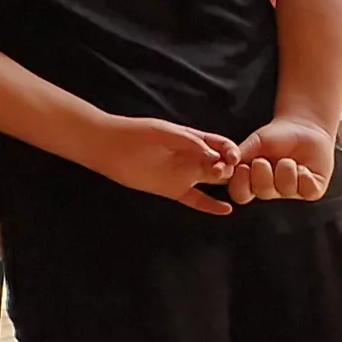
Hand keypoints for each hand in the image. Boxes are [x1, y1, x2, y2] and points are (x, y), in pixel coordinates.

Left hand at [87, 116, 239, 213]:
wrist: (108, 146)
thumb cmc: (136, 133)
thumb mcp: (166, 132)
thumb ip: (191, 142)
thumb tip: (216, 157)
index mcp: (194, 140)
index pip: (222, 146)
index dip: (232, 152)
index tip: (234, 158)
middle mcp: (194, 158)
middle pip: (222, 164)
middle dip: (229, 168)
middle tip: (221, 171)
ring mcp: (185, 175)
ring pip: (214, 181)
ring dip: (225, 183)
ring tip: (228, 185)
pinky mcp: (174, 190)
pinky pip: (197, 199)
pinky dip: (211, 206)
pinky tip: (225, 209)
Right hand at [227, 116, 335, 202]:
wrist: (303, 128)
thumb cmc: (276, 136)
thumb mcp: (254, 143)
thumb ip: (240, 154)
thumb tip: (225, 165)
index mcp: (252, 180)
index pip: (241, 194)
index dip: (240, 184)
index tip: (242, 167)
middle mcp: (271, 189)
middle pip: (262, 192)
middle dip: (263, 173)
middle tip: (265, 159)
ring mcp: (292, 191)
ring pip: (286, 189)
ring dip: (286, 169)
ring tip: (288, 159)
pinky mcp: (312, 190)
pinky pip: (308, 191)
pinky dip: (305, 177)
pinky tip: (304, 168)